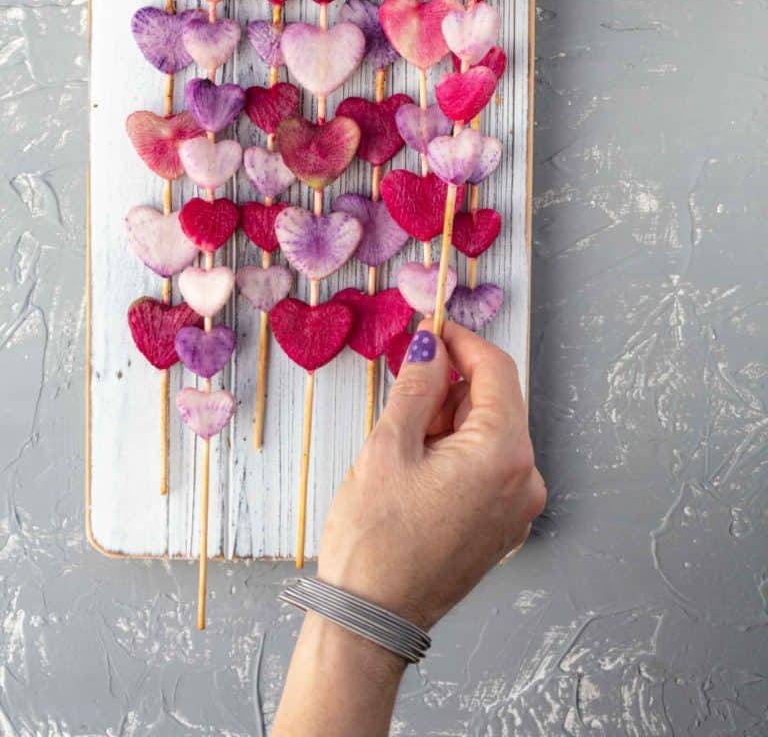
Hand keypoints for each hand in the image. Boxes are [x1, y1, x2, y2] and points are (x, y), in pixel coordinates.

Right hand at [318, 318, 545, 631]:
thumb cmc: (375, 540)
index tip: (429, 328)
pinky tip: (416, 467)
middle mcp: (525, 480)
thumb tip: (430, 344)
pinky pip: (487, 468)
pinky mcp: (502, 527)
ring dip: (448, 421)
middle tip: (402, 390)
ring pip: (488, 435)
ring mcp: (517, 508)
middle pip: (494, 402)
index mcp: (504, 453)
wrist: (371, 621)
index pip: (495, 370)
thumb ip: (416, 384)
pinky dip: (456, 452)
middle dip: (449, 387)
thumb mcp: (388, 446)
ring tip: (402, 442)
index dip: (461, 341)